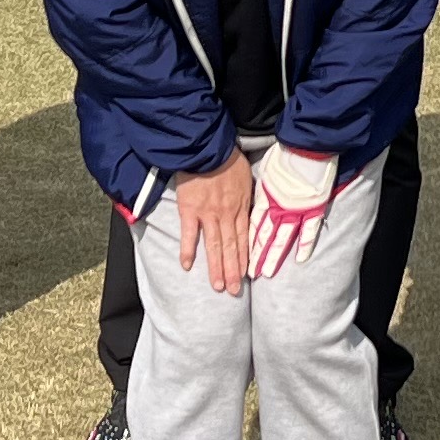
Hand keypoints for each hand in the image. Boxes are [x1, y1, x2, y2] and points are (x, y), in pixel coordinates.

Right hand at [173, 153, 253, 297]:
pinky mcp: (189, 209)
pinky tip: (188, 266)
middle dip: (233, 271)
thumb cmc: (228, 159)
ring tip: (218, 287)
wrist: (207, 148)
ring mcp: (207, 214)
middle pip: (231, 248)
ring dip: (216, 268)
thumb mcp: (247, 178)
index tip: (247, 276)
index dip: (245, 258)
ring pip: (214, 246)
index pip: (244, 239)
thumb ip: (247, 198)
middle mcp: (226, 215)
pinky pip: (189, 234)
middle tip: (234, 291)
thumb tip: (252, 212)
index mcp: (241, 207)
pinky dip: (188, 250)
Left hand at [249, 151, 339, 279]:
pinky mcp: (313, 209)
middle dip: (253, 259)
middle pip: (262, 238)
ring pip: (281, 238)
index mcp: (264, 199)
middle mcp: (277, 209)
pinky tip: (300, 259)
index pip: (250, 228)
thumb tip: (244, 196)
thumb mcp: (263, 172)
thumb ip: (258, 190)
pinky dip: (304, 245)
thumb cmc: (284, 156)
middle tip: (245, 277)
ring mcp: (295, 210)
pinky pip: (309, 230)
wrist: (305, 147)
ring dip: (272, 257)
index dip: (243, 245)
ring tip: (266, 273)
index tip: (235, 258)